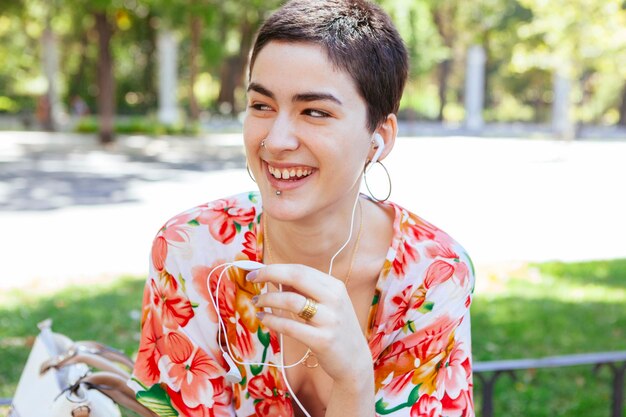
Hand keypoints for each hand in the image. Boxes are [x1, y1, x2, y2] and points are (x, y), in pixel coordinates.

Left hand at [246, 264, 372, 383]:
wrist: (354, 360)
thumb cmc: (335, 329)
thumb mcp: (327, 305)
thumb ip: (306, 291)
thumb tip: (277, 280)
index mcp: (334, 287)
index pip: (301, 270)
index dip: (275, 268)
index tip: (256, 271)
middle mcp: (335, 299)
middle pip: (297, 277)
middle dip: (270, 274)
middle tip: (251, 279)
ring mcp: (330, 320)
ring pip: (291, 300)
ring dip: (268, 299)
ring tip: (256, 302)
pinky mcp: (323, 340)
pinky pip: (290, 326)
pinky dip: (272, 320)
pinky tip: (263, 319)